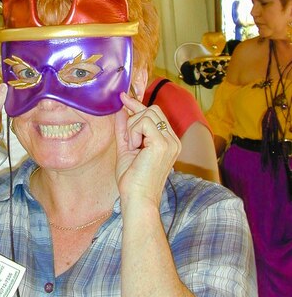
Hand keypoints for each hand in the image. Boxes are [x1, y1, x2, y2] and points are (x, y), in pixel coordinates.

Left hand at [115, 92, 180, 211]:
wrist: (138, 199)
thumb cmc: (132, 180)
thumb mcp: (126, 148)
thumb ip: (125, 129)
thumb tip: (122, 109)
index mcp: (169, 141)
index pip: (155, 114)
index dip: (138, 104)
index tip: (123, 97)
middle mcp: (173, 140)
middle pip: (152, 109)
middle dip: (134, 120)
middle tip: (129, 142)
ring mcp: (171, 141)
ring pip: (147, 113)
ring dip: (132, 128)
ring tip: (133, 148)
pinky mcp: (163, 143)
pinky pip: (143, 122)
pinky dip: (133, 133)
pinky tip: (134, 148)